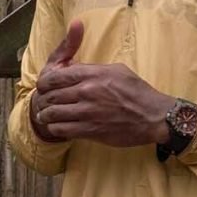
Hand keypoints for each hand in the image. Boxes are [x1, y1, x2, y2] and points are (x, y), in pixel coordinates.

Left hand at [30, 22, 176, 146]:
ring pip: (53, 113)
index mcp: (93, 74)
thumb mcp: (117, 70)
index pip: (57, 76)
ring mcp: (89, 112)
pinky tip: (56, 126)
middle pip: (51, 94)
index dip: (45, 82)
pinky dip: (55, 128)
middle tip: (42, 102)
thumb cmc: (137, 91)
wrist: (153, 116)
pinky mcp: (91, 130)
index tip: (43, 86)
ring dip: (46, 115)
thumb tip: (74, 66)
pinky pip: (63, 129)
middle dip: (43, 99)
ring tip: (45, 115)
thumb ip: (93, 68)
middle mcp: (88, 92)